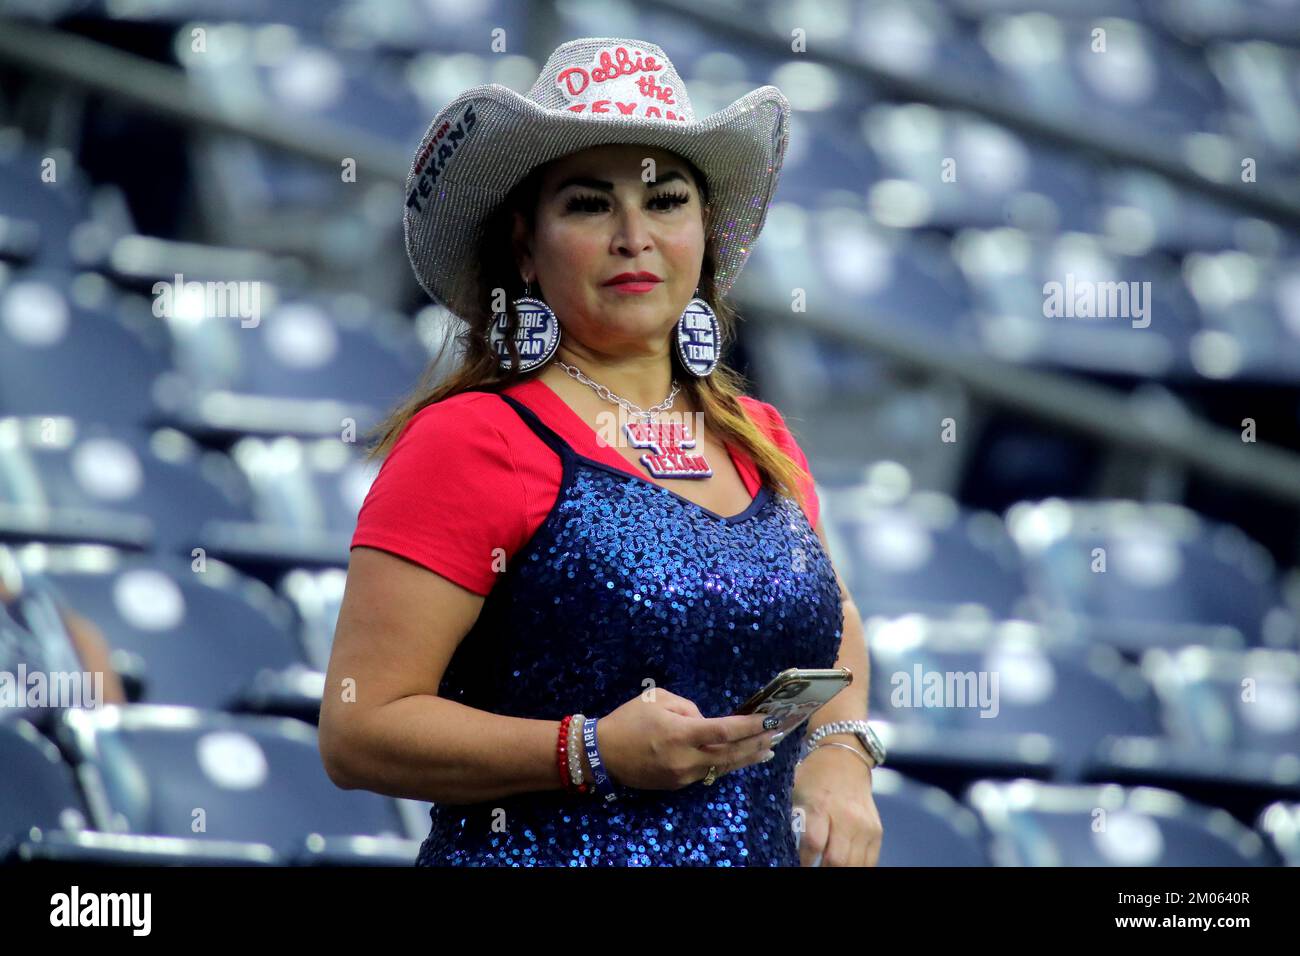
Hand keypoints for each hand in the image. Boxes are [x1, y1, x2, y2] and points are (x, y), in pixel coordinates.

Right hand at [595, 689, 778, 789]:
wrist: (601, 753)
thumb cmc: (629, 719)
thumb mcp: (657, 699)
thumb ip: (688, 708)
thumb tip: (705, 721)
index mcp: (681, 734)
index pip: (725, 731)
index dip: (750, 726)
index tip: (769, 720)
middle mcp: (686, 758)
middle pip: (730, 754)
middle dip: (756, 744)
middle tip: (776, 735)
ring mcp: (682, 775)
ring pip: (722, 767)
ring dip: (746, 758)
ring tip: (766, 751)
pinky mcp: (677, 785)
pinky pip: (707, 773)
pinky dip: (725, 765)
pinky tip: (736, 759)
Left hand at [791, 743, 882, 866]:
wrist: (846, 761)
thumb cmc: (815, 778)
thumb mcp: (796, 791)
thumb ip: (794, 820)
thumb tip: (786, 848)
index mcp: (821, 805)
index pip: (814, 843)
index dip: (805, 861)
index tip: (797, 864)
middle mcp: (847, 817)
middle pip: (837, 859)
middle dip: (823, 870)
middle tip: (813, 869)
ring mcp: (865, 826)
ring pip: (854, 864)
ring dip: (839, 871)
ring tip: (826, 867)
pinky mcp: (877, 832)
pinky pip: (869, 860)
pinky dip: (856, 867)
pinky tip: (844, 865)